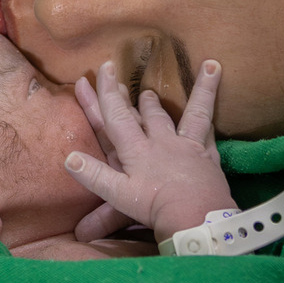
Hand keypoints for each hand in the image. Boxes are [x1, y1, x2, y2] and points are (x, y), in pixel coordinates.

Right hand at [65, 60, 237, 243]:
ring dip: (194, 93)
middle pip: (149, 114)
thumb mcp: (118, 194)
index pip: (117, 116)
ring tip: (178, 81)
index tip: (105, 66)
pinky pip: (210, 133)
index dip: (108, 92)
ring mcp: (188, 147)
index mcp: (137, 150)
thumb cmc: (155, 206)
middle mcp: (163, 142)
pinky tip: (214, 115)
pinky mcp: (208, 157)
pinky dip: (212, 122)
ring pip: (191, 113)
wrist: (197, 216)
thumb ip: (94, 175)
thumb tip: (69, 158)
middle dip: (135, 97)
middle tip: (127, 82)